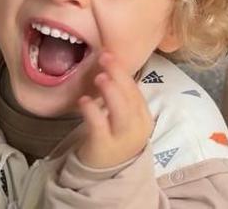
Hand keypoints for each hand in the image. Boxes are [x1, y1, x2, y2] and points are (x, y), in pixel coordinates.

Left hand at [76, 52, 153, 168]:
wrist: (105, 173)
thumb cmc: (114, 138)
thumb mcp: (124, 119)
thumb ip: (121, 98)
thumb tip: (110, 67)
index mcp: (143, 117)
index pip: (136, 91)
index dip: (124, 72)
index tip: (112, 53)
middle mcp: (137, 127)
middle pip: (131, 98)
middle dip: (119, 75)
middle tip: (105, 57)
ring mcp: (122, 138)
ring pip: (121, 112)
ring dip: (110, 91)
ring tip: (99, 76)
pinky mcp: (104, 147)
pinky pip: (99, 126)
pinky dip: (92, 111)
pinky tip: (83, 100)